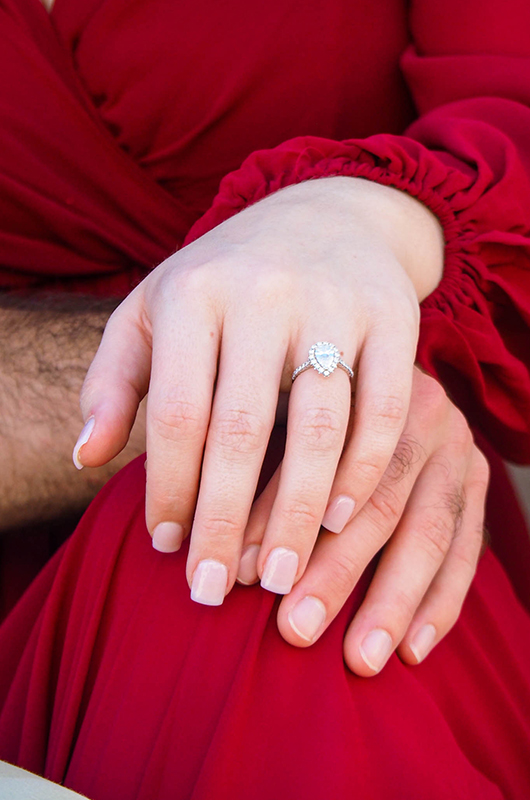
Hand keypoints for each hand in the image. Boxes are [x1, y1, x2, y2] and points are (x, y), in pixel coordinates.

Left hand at [75, 176, 443, 604]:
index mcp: (194, 291)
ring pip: (319, 426)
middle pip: (242, 428)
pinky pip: (385, 407)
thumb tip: (86, 457)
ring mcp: (334, 302)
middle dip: (225, 521)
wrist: (323, 216)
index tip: (167, 546)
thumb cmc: (224, 280)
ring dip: (296, 513)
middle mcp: (263, 292)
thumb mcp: (154, 312)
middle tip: (214, 589)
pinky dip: (363, 470)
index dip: (170, 487)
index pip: (176, 410)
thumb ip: (114, 381)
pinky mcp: (394, 315)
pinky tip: (339, 520)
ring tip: (278, 577)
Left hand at [240, 367, 489, 675]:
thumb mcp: (284, 407)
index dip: (282, 518)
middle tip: (295, 628)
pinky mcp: (479, 477)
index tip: (246, 574)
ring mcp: (457, 443)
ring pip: (426, 530)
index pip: (321, 457)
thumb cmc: (311, 404)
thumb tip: (211, 545)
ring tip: (359, 660)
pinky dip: (441, 602)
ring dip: (392, 600)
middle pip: (377, 499)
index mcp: (361, 384)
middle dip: (335, 571)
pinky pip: (466, 546)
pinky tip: (412, 649)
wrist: (382, 375)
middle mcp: (419, 408)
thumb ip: (258, 458)